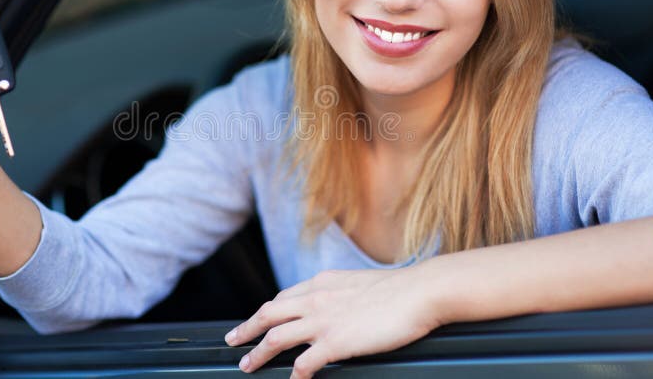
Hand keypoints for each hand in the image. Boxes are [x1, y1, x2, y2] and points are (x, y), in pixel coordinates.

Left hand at [225, 267, 442, 377]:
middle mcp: (315, 299)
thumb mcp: (359, 282)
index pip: (283, 297)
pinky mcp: (335, 342)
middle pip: (269, 314)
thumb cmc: (400, 289)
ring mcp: (323, 321)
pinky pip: (304, 364)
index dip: (266, 312)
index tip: (257, 320)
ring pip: (276, 338)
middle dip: (247, 329)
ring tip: (247, 366)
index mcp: (322, 283)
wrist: (420, 292)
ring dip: (258, 353)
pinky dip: (293, 376)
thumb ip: (341, 293)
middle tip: (232, 341)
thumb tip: (338, 305)